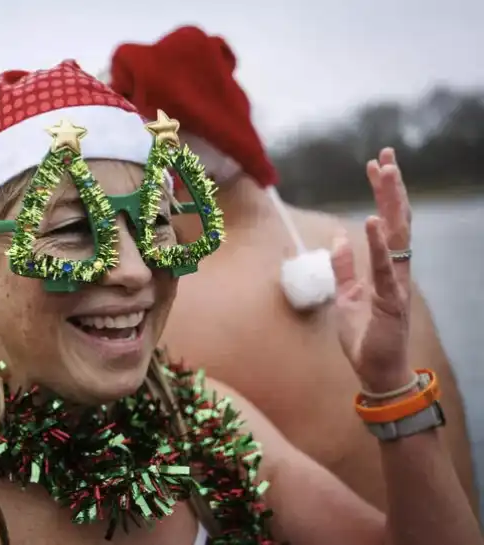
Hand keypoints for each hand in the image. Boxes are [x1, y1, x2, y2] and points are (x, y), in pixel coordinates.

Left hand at [331, 148, 412, 392]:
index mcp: (386, 268)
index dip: (383, 194)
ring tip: (386, 174)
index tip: (376, 166)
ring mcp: (396, 284)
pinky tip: (375, 220)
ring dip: (391, 203)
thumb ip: (344, 267)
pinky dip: (379, 244)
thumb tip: (338, 237)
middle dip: (392, 188)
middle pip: (397, 221)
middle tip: (386, 156)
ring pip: (397, 237)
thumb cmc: (365, 337)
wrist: (376, 372)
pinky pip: (385, 268)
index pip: (388, 223)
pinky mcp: (390, 302)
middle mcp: (396, 271)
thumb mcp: (346, 296)